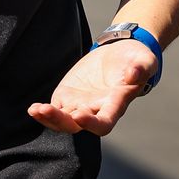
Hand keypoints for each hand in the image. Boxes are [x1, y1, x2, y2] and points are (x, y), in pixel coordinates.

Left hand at [28, 41, 155, 135]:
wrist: (121, 53)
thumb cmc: (136, 59)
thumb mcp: (145, 60)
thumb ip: (142, 68)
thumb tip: (135, 74)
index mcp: (116, 104)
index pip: (104, 122)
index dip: (92, 124)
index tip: (80, 116)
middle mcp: (97, 109)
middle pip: (78, 125)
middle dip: (62, 121)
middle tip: (47, 111)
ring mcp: (81, 104)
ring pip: (63, 120)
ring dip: (49, 118)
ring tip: (35, 110)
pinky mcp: (68, 96)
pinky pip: (55, 109)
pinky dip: (44, 112)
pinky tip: (33, 109)